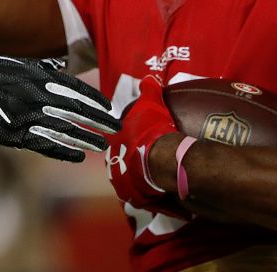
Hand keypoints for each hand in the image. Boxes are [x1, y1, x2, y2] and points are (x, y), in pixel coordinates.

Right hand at [0, 56, 119, 192]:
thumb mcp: (18, 64)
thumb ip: (41, 69)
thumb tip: (62, 69)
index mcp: (39, 77)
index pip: (76, 90)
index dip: (95, 101)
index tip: (110, 108)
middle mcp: (38, 97)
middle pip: (76, 111)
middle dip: (98, 120)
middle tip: (115, 127)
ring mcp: (28, 117)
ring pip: (65, 130)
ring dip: (85, 138)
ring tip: (101, 145)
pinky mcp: (17, 135)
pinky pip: (46, 144)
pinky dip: (64, 151)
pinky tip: (78, 156)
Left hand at [104, 76, 186, 216]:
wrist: (163, 158)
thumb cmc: (153, 130)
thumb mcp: (151, 105)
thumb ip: (149, 91)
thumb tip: (150, 79)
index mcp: (113, 141)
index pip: (113, 141)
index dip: (123, 141)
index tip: (134, 142)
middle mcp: (113, 162)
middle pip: (118, 162)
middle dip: (127, 162)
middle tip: (143, 161)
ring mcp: (122, 181)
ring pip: (127, 182)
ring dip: (137, 180)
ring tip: (152, 179)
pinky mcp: (134, 197)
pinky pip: (141, 198)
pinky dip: (150, 197)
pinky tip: (160, 196)